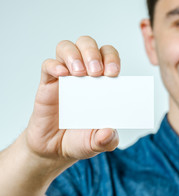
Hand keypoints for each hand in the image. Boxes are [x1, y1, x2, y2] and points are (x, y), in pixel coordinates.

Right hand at [25, 36, 119, 169]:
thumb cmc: (80, 139)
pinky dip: (54, 65)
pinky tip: (62, 75)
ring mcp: (65, 77)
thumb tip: (110, 132)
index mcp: (102, 83)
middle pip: (88, 45)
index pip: (109, 57)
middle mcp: (84, 75)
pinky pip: (48, 65)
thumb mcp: (97, 143)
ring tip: (79, 73)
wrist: (54, 150)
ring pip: (67, 48)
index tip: (113, 73)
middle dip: (93, 53)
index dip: (112, 59)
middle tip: (96, 72)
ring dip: (75, 55)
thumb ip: (107, 139)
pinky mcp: (47, 84)